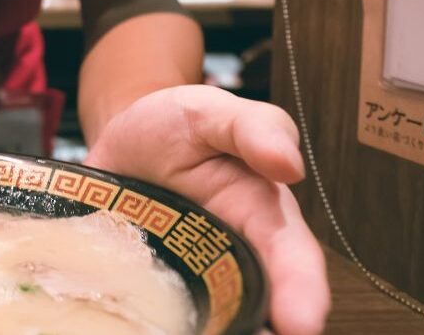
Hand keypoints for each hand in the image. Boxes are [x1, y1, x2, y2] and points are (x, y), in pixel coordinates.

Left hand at [84, 85, 329, 334]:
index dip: (301, 292)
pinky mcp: (154, 286)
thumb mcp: (211, 111)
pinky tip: (139, 331)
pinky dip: (156, 326)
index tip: (302, 322)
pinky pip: (160, 314)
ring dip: (212, 331)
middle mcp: (234, 256)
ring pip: (213, 317)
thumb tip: (288, 165)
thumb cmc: (177, 124)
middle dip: (260, 330)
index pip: (291, 257)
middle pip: (255, 303)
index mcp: (262, 215)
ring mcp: (192, 276)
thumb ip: (254, 129)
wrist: (121, 139)